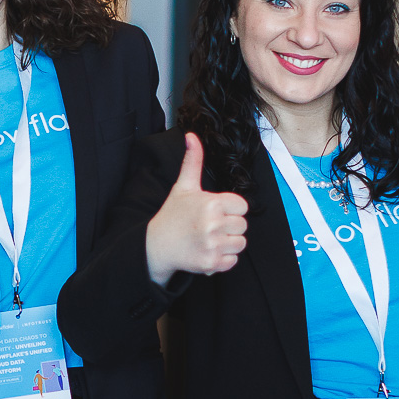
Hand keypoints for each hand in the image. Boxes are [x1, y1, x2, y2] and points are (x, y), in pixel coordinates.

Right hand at [144, 133, 247, 285]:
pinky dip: (223, 259)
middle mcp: (213, 224)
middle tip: (210, 227)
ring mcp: (212, 244)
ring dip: (228, 243)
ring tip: (210, 239)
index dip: (231, 209)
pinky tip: (208, 251)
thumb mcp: (183, 186)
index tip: (216, 212)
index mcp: (212, 203)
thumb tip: (191, 135)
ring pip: (240, 244)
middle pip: (243, 226)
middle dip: (229, 227)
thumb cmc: (173, 215)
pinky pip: (233, 261)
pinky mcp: (211, 263)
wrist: (156, 245)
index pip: (242, 206)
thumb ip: (193, 161)